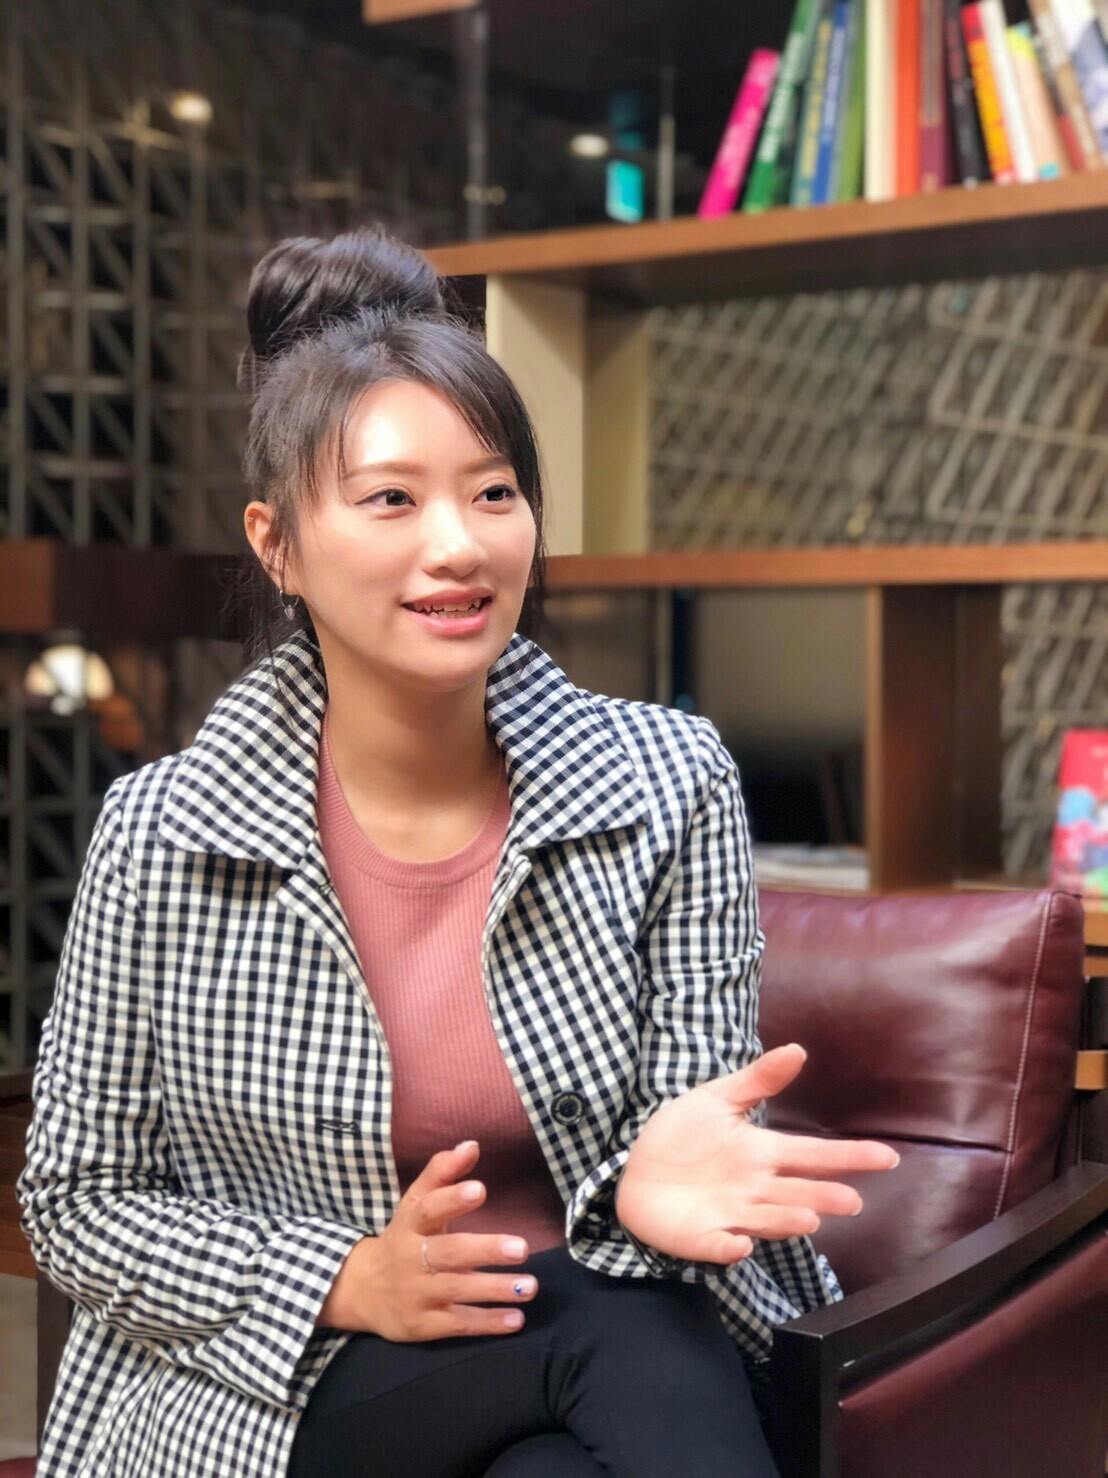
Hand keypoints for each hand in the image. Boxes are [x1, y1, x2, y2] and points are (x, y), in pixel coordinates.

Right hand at [316, 1140, 538, 1339]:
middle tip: (521, 1248)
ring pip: (456, 1290)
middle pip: (448, 1252)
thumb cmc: (403, 1238)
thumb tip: (472, 1145)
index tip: (481, 1189)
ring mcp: (417, 1294)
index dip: (452, 1198)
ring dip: (495, 1289)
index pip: (428, 1208)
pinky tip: (516, 1319)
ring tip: (530, 1285)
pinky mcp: (424, 1324)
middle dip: (485, 1250)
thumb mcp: (415, 1204)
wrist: (362, 1291)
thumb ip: (442, 1173)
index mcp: (410, 1225)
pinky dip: (487, 1323)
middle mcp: (412, 1259)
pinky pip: (458, 1323)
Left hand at [615, 1043, 899, 1264]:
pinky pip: (720, 1244)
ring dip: (786, 1219)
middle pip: (798, 1191)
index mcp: (762, 1153)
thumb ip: (757, 1080)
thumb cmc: (683, 1135)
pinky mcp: (704, 1236)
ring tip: (809, 1218)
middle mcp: (756, 1187)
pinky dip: (730, 1247)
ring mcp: (732, 1214)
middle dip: (824, 1196)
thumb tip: (797, 1049)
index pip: (812, 1153)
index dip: (849, 1156)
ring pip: (768, 1218)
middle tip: (853, 1201)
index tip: (887, 1156)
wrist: (636, 1169)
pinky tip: (740, 1245)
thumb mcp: (717, 1098)